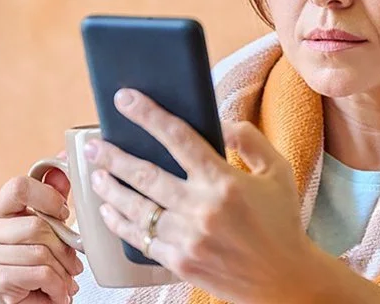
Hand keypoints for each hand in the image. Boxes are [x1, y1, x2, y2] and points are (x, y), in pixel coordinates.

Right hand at [0, 155, 84, 303]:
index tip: (64, 213)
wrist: (27, 302)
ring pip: (41, 253)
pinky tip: (57, 292)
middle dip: (65, 247)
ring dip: (64, 270)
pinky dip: (57, 285)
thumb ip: (53, 192)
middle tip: (74, 261)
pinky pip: (39, 273)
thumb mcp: (47, 223)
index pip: (18, 186)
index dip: (48, 197)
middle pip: (37, 226)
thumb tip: (65, 153)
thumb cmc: (37, 261)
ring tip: (67, 278)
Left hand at [85, 88, 313, 302]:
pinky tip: (108, 210)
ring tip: (95, 173)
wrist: (285, 280)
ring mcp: (188, 238)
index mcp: (225, 182)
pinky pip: (139, 239)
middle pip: (145, 174)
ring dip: (110, 188)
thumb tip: (217, 122)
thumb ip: (249, 140)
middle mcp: (202, 209)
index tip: (124, 99)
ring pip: (135, 207)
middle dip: (113, 155)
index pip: (178, 139)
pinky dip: (119, 222)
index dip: (148, 115)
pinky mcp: (180, 262)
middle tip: (94, 142)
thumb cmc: (281, 222)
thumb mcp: (278, 172)